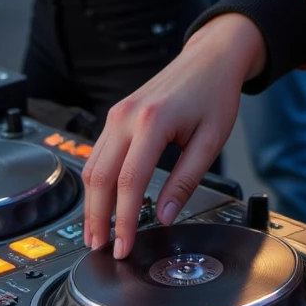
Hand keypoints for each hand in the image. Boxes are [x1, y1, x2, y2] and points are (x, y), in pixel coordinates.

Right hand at [82, 14, 266, 257]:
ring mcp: (117, 113)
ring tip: (97, 233)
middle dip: (97, 218)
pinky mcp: (116, 114)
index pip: (129, 182)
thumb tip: (163, 216)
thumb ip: (186, 181)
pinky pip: (97, 153)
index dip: (123, 221)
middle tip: (100, 249)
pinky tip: (101, 201)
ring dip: (91, 203)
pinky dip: (96, 182)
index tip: (124, 247)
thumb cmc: (215, 92)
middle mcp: (127, 116)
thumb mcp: (211, 140)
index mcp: (152, 121)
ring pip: (92, 166)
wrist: (212, 57)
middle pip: (99, 177)